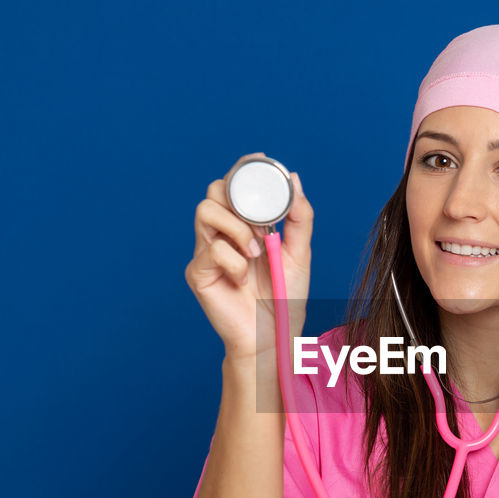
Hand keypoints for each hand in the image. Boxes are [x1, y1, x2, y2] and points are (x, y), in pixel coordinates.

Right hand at [184, 153, 312, 360]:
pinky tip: (242, 279)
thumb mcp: (299, 253)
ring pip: (206, 211)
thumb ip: (299, 217)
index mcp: (244, 224)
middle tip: (263, 227)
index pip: (234, 184)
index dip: (242, 169)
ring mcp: (206, 251)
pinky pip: (211, 249)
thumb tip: (293, 178)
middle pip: (214, 190)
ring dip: (236, 228)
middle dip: (240, 199)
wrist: (273, 337)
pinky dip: (234, 262)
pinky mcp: (198, 272)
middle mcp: (221, 233)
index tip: (259, 160)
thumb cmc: (284, 298)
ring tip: (255, 252)